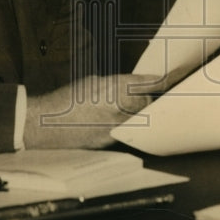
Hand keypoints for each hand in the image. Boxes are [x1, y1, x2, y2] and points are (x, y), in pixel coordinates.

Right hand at [24, 74, 154, 148]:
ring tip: (135, 107)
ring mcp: (115, 127)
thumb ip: (117, 85)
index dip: (163, 80)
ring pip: (139, 119)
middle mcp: (118, 109)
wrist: (45, 124)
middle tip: (153, 93)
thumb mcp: (94, 82)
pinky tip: (123, 121)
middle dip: (150, 98)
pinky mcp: (109, 141)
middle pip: (147, 103)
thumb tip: (134, 88)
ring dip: (140, 113)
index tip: (173, 77)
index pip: (148, 84)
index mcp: (114, 89)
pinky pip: (127, 132)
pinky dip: (128, 126)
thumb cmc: (67, 99)